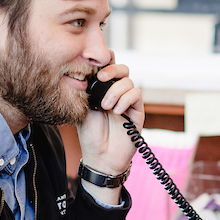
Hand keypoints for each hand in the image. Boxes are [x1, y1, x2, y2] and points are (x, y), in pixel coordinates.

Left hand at [77, 62, 142, 178]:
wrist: (100, 156)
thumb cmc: (90, 135)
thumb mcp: (83, 109)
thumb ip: (88, 90)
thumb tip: (90, 72)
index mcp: (103, 90)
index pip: (107, 67)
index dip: (103, 63)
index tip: (93, 71)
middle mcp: (117, 93)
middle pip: (122, 68)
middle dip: (111, 70)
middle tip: (101, 79)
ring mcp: (127, 102)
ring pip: (128, 81)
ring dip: (115, 91)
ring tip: (106, 107)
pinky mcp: (137, 111)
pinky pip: (136, 95)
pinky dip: (126, 99)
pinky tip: (117, 111)